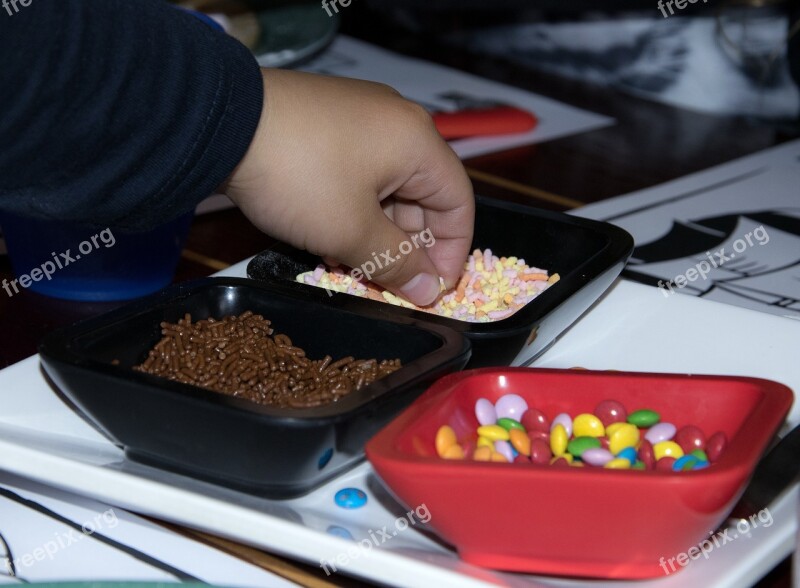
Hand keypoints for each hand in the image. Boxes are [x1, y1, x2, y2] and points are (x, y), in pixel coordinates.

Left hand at [224, 69, 474, 305]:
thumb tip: (429, 291)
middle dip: (409, 246)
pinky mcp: (327, 121)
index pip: (459, 203)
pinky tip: (329, 237)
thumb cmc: (299, 176)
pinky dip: (353, 209)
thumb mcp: (352, 231)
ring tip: (352, 266)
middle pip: (424, 195)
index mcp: (418, 142)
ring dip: (377, 233)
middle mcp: (397, 123)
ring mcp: (360, 117)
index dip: (452, 253)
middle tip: (389, 284)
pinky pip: (357, 173)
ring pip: (387, 187)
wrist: (219, 121)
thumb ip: (397, 263)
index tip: (433, 290)